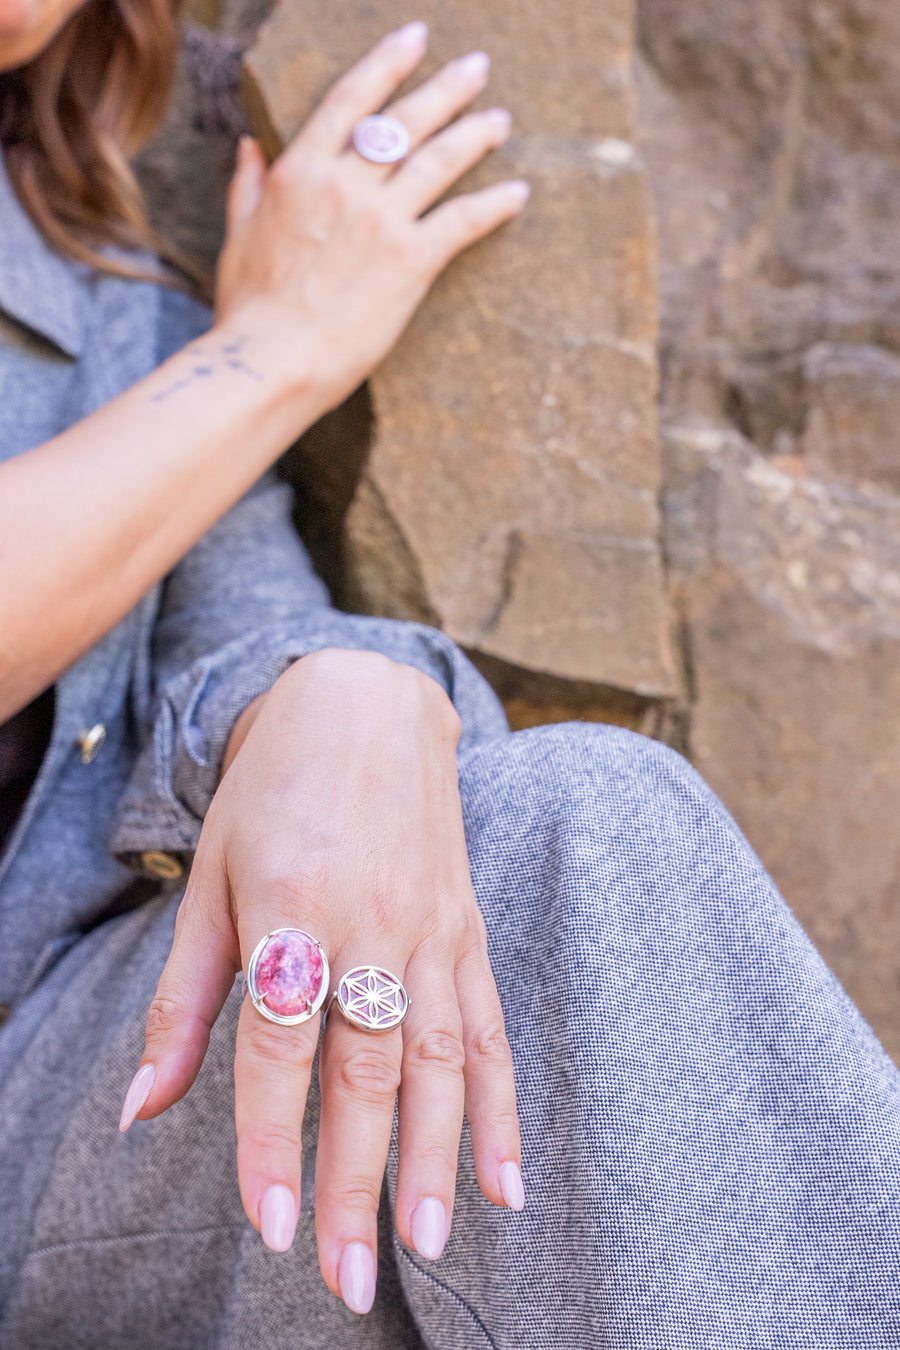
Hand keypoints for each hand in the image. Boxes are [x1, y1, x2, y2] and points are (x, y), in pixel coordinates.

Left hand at [120, 650, 523, 1314]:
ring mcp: (432, 927)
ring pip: (439, 1060)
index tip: (273, 1225)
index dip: (272, 1138)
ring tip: (422, 1245)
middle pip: (366, 1068)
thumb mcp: (214, 878)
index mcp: (295, 902)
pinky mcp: (470, 930)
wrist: (367, 706)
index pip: (280, 1044)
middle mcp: (372, 919)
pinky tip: (504, 1179)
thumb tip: (141, 1110)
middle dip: (355, 1179)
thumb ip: (185, 998)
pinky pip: (491, 1029)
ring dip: (433, 1158)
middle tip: (343, 1278)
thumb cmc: (274, 791)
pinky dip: (500, 1108)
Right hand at [213, 21, 528, 415]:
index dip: (387, 63)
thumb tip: (249, 145)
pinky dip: (494, 204)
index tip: (415, 38)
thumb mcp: (237, 235)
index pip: (351, 99)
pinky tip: (518, 193)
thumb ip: (246, 184)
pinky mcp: (410, 261)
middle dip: (447, 89)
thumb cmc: (250, 308)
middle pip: (405, 121)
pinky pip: (462, 220)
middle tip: (478, 68)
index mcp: (300, 171)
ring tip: (501, 121)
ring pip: (439, 161)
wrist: (273, 360)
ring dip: (476, 135)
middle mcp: (345, 185)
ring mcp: (381, 220)